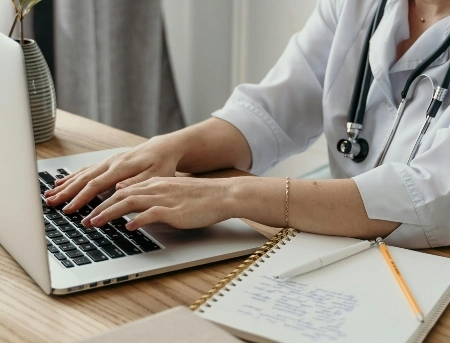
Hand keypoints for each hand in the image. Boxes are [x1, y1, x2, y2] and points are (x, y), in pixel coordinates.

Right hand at [45, 137, 182, 212]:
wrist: (164, 149)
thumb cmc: (162, 164)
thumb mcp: (156, 176)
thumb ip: (136, 183)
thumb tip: (118, 188)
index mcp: (121, 168)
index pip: (96, 185)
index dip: (81, 198)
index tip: (70, 210)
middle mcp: (111, 163)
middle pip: (84, 179)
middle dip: (67, 192)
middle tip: (51, 204)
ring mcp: (109, 161)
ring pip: (82, 174)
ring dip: (65, 185)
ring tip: (50, 195)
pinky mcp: (109, 162)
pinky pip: (87, 169)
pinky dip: (73, 176)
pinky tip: (62, 182)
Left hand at [81, 177, 233, 229]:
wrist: (221, 194)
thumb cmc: (200, 197)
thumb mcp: (172, 193)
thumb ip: (153, 196)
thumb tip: (134, 204)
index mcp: (155, 184)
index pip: (123, 190)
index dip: (104, 201)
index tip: (91, 211)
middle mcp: (156, 188)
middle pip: (120, 195)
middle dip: (99, 208)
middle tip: (86, 220)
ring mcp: (164, 198)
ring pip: (129, 202)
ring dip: (109, 213)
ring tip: (96, 224)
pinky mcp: (174, 210)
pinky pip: (151, 214)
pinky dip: (137, 220)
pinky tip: (129, 227)